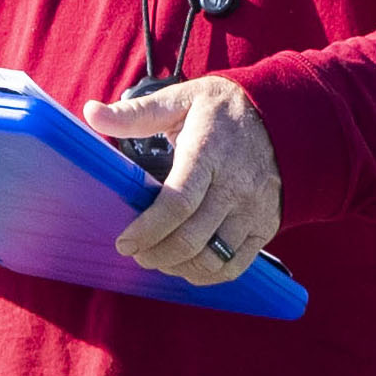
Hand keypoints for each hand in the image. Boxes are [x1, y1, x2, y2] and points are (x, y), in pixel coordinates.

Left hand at [89, 74, 282, 282]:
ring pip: (213, 257)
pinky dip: (208, 275)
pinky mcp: (266, 225)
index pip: (178, 203)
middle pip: (192, 237)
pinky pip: (236, 264)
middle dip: (156, 254)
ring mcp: (254, 208)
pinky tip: (187, 266)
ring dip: (179, 267)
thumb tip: (91, 113)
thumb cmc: (222, 109)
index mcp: (209, 153)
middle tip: (136, 253)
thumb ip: (136, 113)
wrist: (284, 116)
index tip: (124, 242)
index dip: (148, 229)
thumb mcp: (181, 100)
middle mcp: (235, 185)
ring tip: (158, 259)